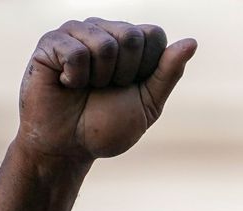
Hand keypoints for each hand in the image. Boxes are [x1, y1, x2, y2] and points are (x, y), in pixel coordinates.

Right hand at [16, 19, 195, 163]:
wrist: (71, 146)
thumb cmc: (108, 126)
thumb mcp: (149, 103)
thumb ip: (168, 73)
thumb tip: (192, 42)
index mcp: (130, 44)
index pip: (154, 34)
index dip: (149, 66)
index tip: (133, 87)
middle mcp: (104, 31)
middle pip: (132, 36)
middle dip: (126, 74)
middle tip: (107, 89)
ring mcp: (76, 33)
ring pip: (105, 44)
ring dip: (100, 77)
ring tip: (86, 87)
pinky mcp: (51, 41)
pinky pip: (75, 51)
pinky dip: (75, 77)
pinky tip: (66, 83)